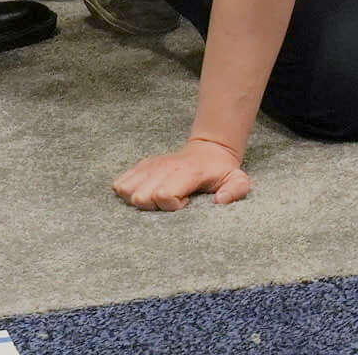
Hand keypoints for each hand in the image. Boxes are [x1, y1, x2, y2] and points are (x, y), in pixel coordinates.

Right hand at [113, 137, 250, 212]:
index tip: (185, 203)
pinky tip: (147, 192)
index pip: (164, 195)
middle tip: (171, 201)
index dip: (172, 206)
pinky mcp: (141, 166)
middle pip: (141, 197)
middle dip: (153, 206)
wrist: (209, 150)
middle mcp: (165, 167)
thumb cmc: (220, 170)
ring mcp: (151, 165)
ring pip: (126, 190)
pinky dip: (127, 192)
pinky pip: (120, 183)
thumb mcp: (237, 180)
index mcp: (187, 172)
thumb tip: (220, 201)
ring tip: (159, 197)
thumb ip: (235, 190)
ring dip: (139, 200)